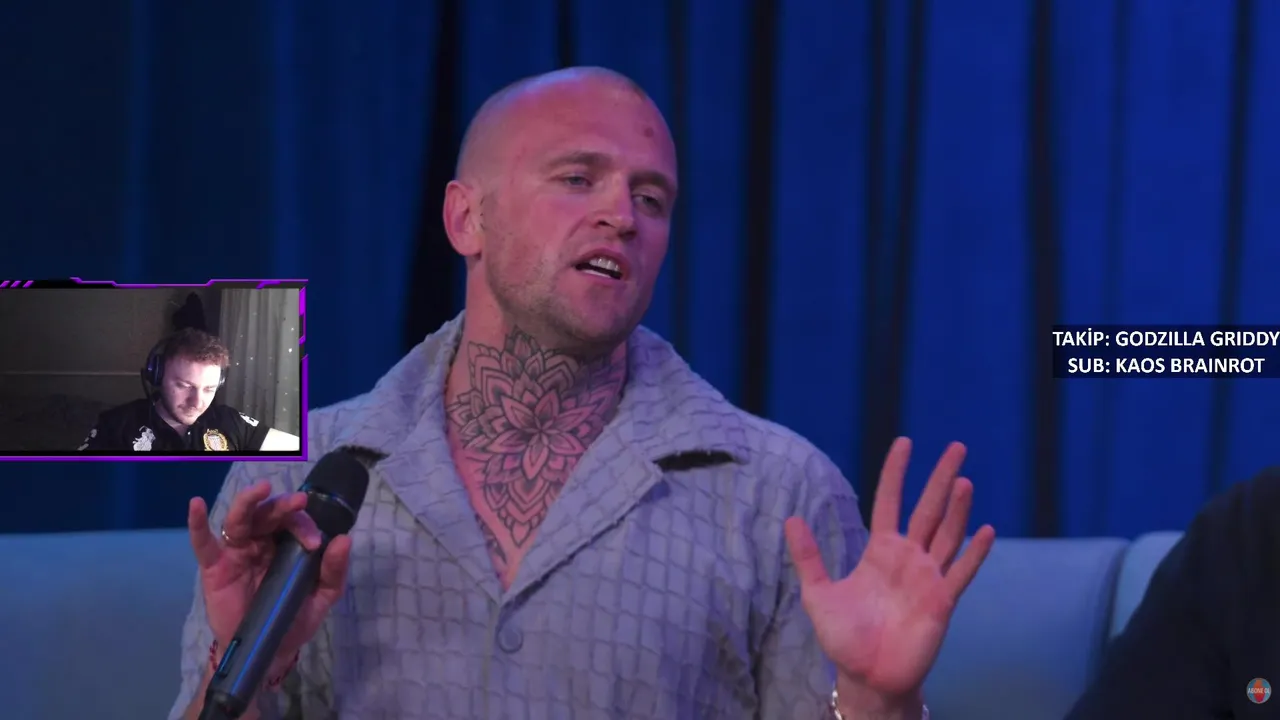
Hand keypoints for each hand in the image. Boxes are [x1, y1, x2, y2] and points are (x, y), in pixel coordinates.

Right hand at [187, 481, 352, 666]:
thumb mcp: (322, 597)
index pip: (295, 522)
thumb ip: (334, 571)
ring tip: (260, 488)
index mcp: (287, 543)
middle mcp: (262, 541)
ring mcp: (237, 552)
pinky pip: (203, 543)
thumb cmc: (294, 618)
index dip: (305, 526)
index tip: (315, 544)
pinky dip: (197, 524)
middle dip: (283, 506)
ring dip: (248, 501)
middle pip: (268, 513)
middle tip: (298, 503)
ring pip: (239, 519)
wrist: (268, 651)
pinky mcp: (215, 568)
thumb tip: (345, 539)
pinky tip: (196, 505)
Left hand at [785, 438, 994, 706]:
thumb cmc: (844, 637)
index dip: (896, 473)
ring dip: (957, 508)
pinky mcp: (942, 601)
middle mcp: (908, 558)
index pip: (890, 501)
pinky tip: (986, 530)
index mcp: (880, 550)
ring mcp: (928, 578)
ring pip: (947, 534)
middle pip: (927, 509)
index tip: (905, 443)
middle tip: (957, 446)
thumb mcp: (818, 593)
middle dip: (940, 478)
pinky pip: (961, 573)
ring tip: (963, 480)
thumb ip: (809, 557)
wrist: (866, 678)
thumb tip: (791, 519)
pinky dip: (974, 553)